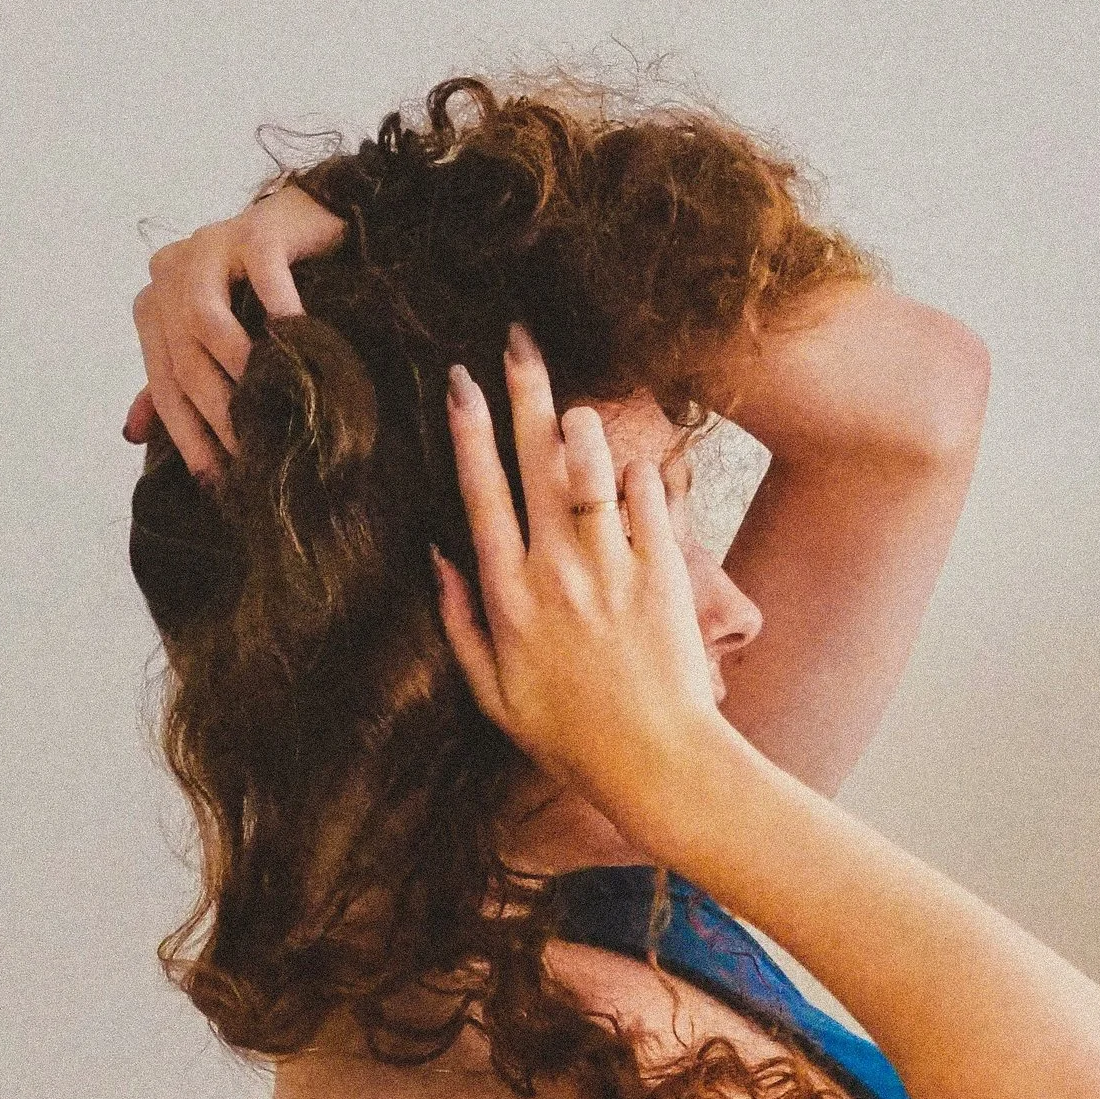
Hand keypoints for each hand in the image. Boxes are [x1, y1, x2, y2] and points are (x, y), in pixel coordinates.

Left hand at [124, 185, 348, 474]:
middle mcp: (171, 274)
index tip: (216, 480)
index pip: (163, 383)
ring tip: (268, 411)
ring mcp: (209, 246)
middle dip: (215, 415)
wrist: (316, 223)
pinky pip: (261, 274)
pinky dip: (279, 311)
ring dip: (236, 371)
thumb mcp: (217, 342)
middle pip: (182, 358)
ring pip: (205, 321)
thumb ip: (174, 381)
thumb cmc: (265, 293)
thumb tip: (130, 434)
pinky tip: (299, 342)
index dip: (187, 436)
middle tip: (251, 458)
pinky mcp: (254, 228)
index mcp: (155, 305)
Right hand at [433, 325, 727, 832]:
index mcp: (508, 596)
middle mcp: (555, 570)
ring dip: (582, 425)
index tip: (458, 381)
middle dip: (523, 392)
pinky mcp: (663, 571)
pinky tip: (632, 467)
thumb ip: (459, 620)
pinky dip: (639, 474)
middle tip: (517, 339)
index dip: (468, 432)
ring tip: (574, 405)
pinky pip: (649, 498)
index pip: (480, 494)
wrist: (658, 759)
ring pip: (592, 467)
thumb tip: (436, 553)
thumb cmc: (569, 735)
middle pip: (534, 460)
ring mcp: (612, 566)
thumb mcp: (492, 693)